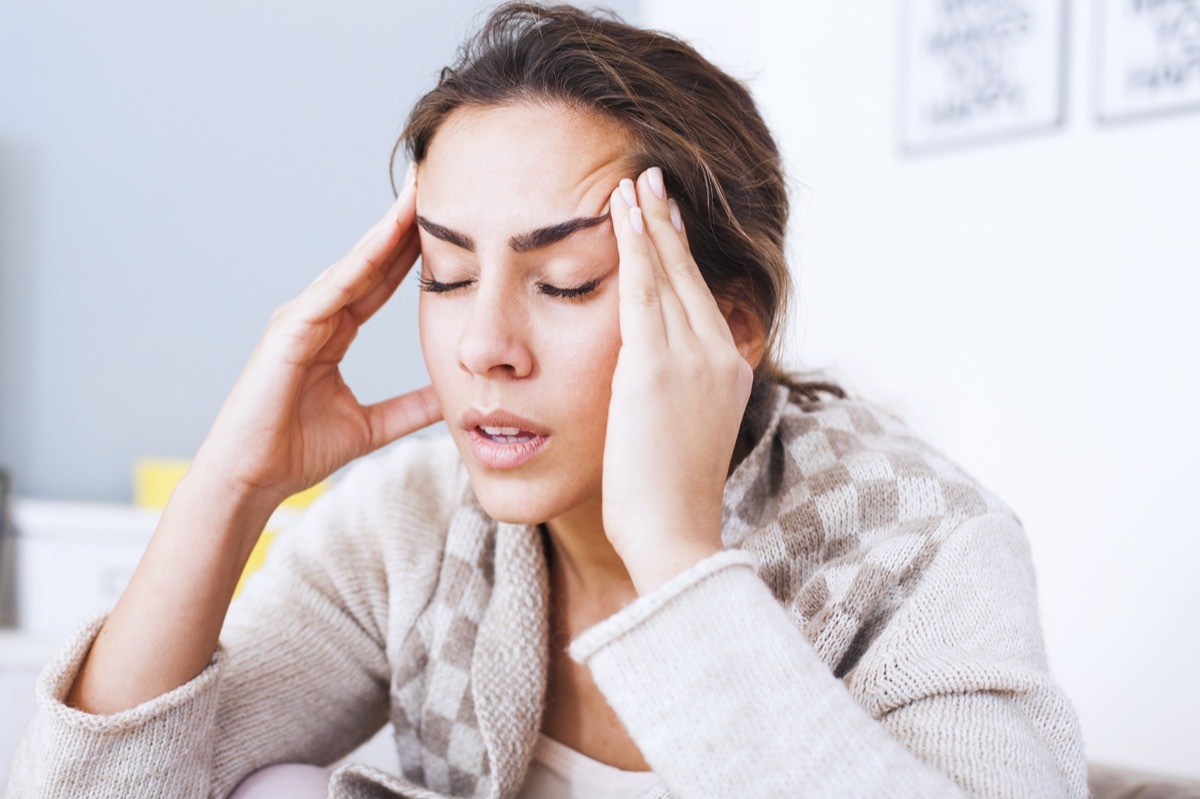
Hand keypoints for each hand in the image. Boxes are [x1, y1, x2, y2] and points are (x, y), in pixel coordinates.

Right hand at [192, 168, 440, 509]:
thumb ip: (410, 408)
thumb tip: (452, 396)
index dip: (412, 250)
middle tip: (434, 182)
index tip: (448, 220)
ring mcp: (299, 319)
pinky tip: (385, 237)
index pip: (381, 280)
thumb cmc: (296, 451)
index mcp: (333, 331)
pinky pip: (331, 291)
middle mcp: (316, 316)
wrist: (251, 480)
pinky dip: (359, 263)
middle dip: (401, 223)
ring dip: (385, 229)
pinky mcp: (287, 332)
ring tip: (417, 194)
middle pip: (369, 261)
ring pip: (352, 265)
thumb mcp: (373, 425)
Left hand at [602, 167, 753, 593]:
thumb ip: (672, 398)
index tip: (665, 219)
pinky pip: (643, 289)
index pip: (699, 299)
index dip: (681, 255)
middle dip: (668, 223)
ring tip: (630, 180)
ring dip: (648, 221)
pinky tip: (618, 211)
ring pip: (667, 272)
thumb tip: (648, 386)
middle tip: (651, 177)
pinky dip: (633, 244)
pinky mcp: (657, 367)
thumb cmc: (667, 502)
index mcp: (727, 372)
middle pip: (689, 274)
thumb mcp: (680, 437)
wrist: (674, 539)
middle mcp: (719, 355)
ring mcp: (692, 359)